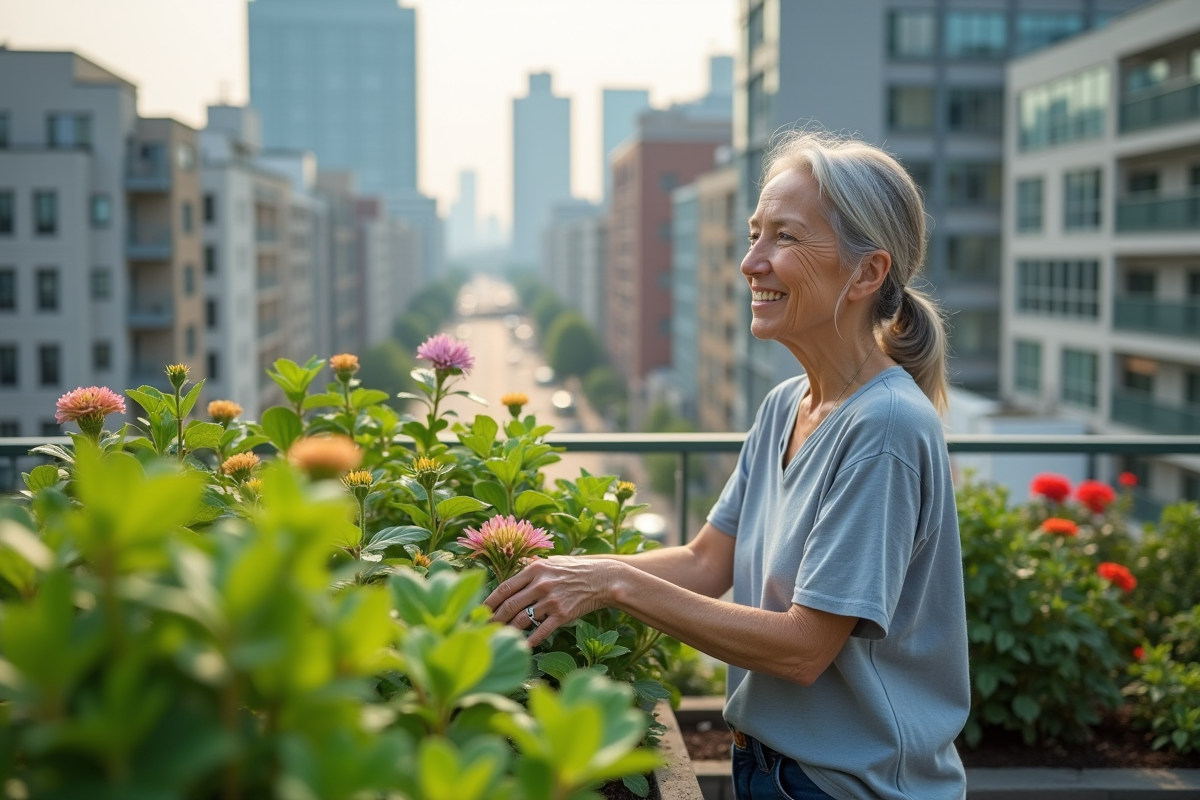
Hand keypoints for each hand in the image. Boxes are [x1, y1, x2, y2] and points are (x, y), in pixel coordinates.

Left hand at [484, 556, 621, 645]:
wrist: (601, 578)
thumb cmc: (573, 570)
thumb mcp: (551, 563)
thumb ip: (530, 570)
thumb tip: (511, 580)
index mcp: (535, 569)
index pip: (505, 587)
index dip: (489, 601)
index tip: (479, 610)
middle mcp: (541, 584)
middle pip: (510, 605)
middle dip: (494, 619)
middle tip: (483, 628)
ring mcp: (551, 600)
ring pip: (522, 619)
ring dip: (509, 630)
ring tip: (499, 636)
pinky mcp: (562, 615)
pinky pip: (541, 631)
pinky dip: (530, 640)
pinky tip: (523, 645)